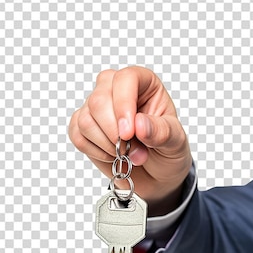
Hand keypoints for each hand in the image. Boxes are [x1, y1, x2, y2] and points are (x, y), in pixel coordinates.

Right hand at [69, 67, 191, 214]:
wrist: (156, 173)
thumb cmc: (167, 150)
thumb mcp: (175, 142)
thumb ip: (161, 132)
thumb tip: (139, 124)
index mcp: (143, 83)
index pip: (126, 79)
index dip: (124, 105)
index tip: (129, 133)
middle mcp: (116, 89)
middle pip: (99, 100)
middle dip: (114, 133)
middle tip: (133, 151)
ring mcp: (97, 106)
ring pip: (86, 120)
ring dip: (106, 145)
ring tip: (126, 155)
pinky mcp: (83, 125)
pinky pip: (77, 135)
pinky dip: (95, 151)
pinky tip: (111, 155)